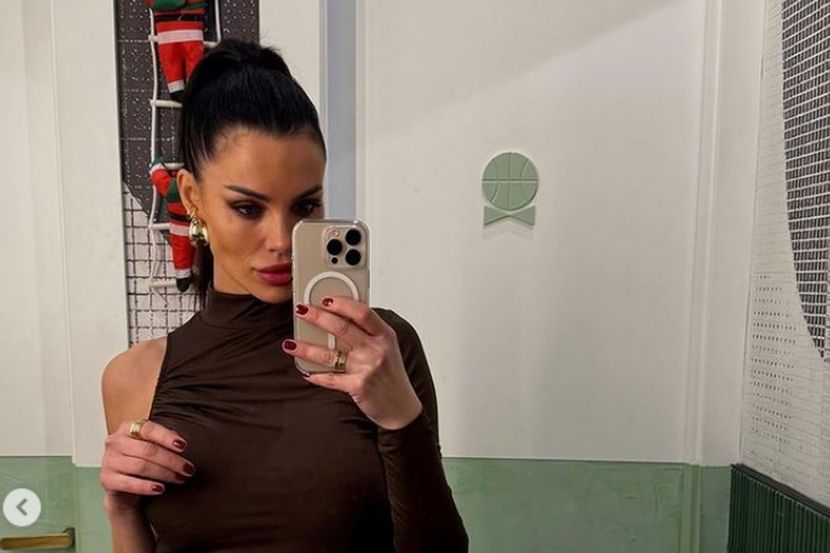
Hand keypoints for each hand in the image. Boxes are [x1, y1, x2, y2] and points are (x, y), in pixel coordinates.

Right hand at [100, 419, 194, 514]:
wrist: (123, 486)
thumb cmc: (141, 460)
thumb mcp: (152, 446)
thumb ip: (164, 441)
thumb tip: (180, 442)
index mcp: (128, 428)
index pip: (149, 429)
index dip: (167, 437)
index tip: (183, 446)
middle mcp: (115, 442)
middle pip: (148, 450)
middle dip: (172, 461)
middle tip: (188, 469)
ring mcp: (109, 460)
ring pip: (141, 466)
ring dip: (164, 474)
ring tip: (179, 479)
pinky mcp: (107, 479)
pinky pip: (130, 483)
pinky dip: (147, 487)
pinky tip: (160, 489)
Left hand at [283, 296, 422, 429]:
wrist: (401, 406)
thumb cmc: (391, 374)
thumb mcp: (387, 347)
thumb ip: (368, 332)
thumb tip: (339, 315)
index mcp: (385, 335)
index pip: (362, 312)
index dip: (342, 303)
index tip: (325, 298)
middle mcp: (376, 349)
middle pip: (342, 328)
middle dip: (317, 317)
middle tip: (301, 310)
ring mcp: (367, 368)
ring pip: (329, 354)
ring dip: (306, 348)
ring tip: (290, 344)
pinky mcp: (358, 386)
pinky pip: (330, 379)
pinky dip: (316, 376)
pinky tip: (306, 372)